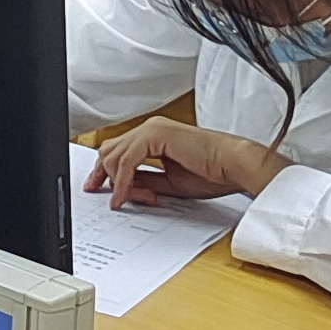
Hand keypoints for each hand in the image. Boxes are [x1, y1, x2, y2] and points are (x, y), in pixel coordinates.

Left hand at [85, 115, 287, 207]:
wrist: (234, 166)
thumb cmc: (212, 173)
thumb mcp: (169, 182)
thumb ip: (145, 181)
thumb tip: (124, 188)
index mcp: (155, 136)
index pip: (118, 150)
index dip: (103, 170)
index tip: (96, 188)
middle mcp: (151, 129)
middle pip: (110, 150)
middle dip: (102, 175)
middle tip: (107, 198)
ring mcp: (153, 129)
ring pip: (115, 154)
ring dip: (116, 182)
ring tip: (125, 200)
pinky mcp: (157, 134)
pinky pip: (127, 160)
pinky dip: (121, 181)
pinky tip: (123, 196)